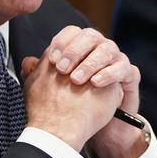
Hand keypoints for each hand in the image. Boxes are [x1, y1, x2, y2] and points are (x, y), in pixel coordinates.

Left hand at [22, 26, 146, 157]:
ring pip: (108, 48)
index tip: (50, 58)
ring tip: (76, 79)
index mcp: (81, 47)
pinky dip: (109, 73)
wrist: (90, 125)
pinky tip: (95, 83)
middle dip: (75, 50)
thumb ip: (39, 73)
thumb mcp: (52, 88)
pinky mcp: (129, 75)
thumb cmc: (71, 103)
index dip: (62, 42)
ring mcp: (116, 60)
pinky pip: (123, 68)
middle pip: (90, 35)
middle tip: (62, 68)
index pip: (72, 32)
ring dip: (90, 62)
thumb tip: (27, 63)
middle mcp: (99, 49)